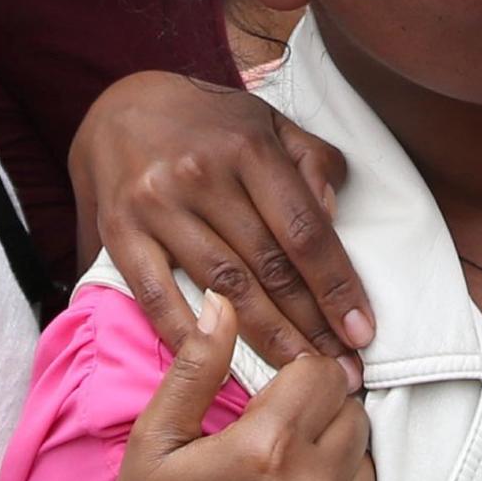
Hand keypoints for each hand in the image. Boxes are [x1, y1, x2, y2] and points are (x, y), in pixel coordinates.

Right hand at [70, 73, 373, 368]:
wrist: (120, 107)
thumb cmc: (211, 122)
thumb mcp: (270, 122)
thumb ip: (312, 162)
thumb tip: (335, 216)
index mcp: (247, 147)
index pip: (304, 230)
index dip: (336, 286)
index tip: (362, 331)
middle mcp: (200, 175)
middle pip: (268, 266)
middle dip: (312, 325)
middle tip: (345, 371)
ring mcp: (156, 206)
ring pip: (223, 287)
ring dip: (268, 338)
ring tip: (301, 373)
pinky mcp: (119, 232)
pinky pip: (158, 296)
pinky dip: (190, 335)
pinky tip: (223, 366)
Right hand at [99, 294, 373, 480]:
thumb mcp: (153, 446)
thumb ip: (194, 369)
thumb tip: (221, 305)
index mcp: (265, 447)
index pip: (320, 371)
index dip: (300, 371)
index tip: (278, 385)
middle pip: (352, 409)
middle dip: (322, 406)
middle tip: (282, 425)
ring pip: (365, 456)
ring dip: (337, 450)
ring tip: (289, 467)